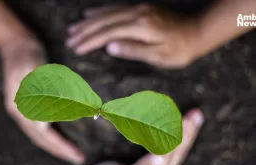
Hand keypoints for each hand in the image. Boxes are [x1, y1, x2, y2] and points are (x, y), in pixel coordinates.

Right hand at [1, 39, 83, 163]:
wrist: (18, 45)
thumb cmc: (28, 54)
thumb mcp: (34, 69)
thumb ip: (42, 92)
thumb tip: (48, 122)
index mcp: (21, 107)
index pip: (43, 133)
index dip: (60, 146)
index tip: (77, 155)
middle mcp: (21, 112)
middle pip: (41, 139)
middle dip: (60, 150)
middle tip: (79, 158)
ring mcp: (24, 109)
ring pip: (40, 135)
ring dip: (56, 145)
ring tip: (73, 152)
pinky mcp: (29, 105)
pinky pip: (41, 126)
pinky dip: (52, 135)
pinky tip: (62, 137)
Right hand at [67, 4, 199, 67]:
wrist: (197, 32)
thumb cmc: (179, 50)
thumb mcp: (158, 56)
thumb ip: (133, 50)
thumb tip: (109, 47)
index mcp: (140, 27)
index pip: (108, 33)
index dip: (90, 41)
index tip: (76, 48)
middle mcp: (137, 13)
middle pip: (104, 21)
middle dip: (85, 30)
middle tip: (69, 38)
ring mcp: (138, 8)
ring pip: (107, 13)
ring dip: (89, 20)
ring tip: (73, 27)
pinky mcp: (140, 8)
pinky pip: (115, 8)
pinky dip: (100, 11)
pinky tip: (90, 14)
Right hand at [75, 109, 203, 164]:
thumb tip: (159, 158)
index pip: (172, 153)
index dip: (182, 135)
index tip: (190, 117)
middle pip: (178, 153)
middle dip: (188, 132)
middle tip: (196, 114)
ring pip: (177, 154)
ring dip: (186, 136)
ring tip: (194, 119)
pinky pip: (172, 156)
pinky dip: (177, 141)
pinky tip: (179, 132)